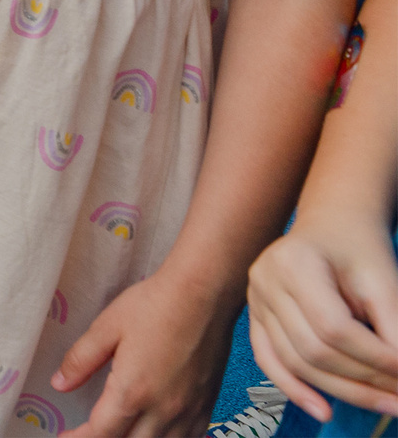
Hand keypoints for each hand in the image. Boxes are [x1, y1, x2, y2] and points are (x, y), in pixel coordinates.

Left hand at [52, 266, 233, 435]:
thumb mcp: (106, 328)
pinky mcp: (207, 406)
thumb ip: (80, 360)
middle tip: (88, 433)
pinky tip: (155, 432)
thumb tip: (59, 384)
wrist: (204, 294)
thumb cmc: (154, 306)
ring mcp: (189, 412)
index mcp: (133, 392)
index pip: (101, 433)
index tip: (65, 436)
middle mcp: (163, 410)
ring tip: (118, 431)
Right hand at [250, 213, 397, 421]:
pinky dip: (295, 390)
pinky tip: (323, 411)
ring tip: (385, 406)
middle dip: (363, 381)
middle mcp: (264, 281)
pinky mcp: (254, 317)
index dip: (374, 359)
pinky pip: (270, 360)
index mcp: (295, 263)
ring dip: (342, 391)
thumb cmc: (361, 250)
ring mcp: (254, 300)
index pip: (333, 327)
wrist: (332, 227)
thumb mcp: (384, 280)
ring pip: (294, 362)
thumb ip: (393, 328)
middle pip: (312, 350)